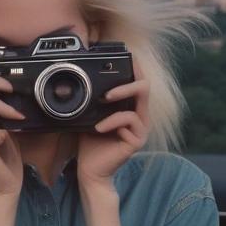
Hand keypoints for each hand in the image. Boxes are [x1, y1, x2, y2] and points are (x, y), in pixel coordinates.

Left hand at [77, 57, 150, 187]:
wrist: (90, 171)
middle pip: (144, 85)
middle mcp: (139, 115)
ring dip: (121, 93)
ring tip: (103, 99)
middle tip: (109, 81)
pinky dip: (112, 120)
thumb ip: (92, 100)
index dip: (134, 66)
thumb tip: (82, 79)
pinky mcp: (137, 139)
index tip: (124, 54)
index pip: (136, 81)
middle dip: (129, 77)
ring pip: (141, 98)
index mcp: (129, 108)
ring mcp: (141, 127)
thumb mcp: (89, 116)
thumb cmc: (90, 143)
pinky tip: (99, 127)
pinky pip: (129, 120)